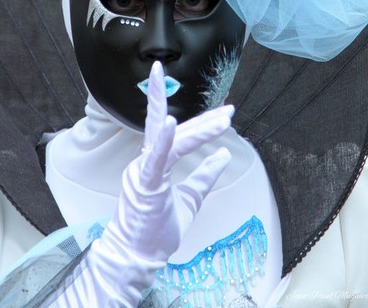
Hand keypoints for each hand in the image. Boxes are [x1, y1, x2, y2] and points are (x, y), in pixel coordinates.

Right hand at [49, 61, 233, 306]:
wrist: (137, 258)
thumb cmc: (158, 230)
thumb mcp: (191, 198)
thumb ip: (205, 176)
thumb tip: (225, 154)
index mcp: (156, 163)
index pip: (180, 134)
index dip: (202, 121)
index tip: (225, 113)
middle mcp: (148, 161)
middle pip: (179, 132)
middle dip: (206, 119)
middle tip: (230, 109)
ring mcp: (144, 170)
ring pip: (174, 142)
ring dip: (199, 129)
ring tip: (223, 119)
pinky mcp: (144, 183)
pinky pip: (156, 158)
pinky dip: (164, 140)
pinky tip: (171, 123)